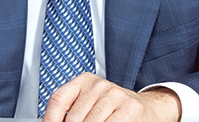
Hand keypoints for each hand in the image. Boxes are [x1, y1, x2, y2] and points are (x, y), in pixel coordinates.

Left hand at [41, 73, 179, 121]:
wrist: (147, 109)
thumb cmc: (114, 110)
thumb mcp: (90, 104)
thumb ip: (73, 112)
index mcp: (84, 81)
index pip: (59, 99)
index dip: (50, 118)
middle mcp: (98, 84)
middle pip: (73, 117)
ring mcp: (114, 94)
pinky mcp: (129, 107)